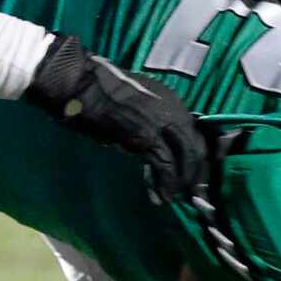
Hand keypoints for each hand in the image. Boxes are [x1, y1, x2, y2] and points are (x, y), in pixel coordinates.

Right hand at [22, 32, 208, 200]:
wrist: (81, 83)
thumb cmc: (100, 92)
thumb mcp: (135, 103)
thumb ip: (150, 120)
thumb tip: (155, 143)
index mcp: (171, 100)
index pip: (197, 133)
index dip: (198, 157)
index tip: (195, 176)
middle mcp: (173, 110)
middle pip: (196, 147)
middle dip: (196, 173)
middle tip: (192, 193)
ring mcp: (162, 122)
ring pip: (186, 158)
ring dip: (182, 182)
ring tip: (173, 196)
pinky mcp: (146, 137)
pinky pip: (165, 166)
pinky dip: (164, 184)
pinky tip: (159, 197)